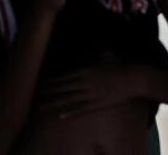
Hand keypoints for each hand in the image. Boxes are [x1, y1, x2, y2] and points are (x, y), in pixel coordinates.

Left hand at [35, 64, 149, 118]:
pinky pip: (81, 109)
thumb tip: (88, 52)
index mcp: (85, 70)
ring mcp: (90, 95)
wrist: (133, 79)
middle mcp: (85, 83)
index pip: (63, 77)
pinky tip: (60, 115)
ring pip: (68, 100)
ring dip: (54, 104)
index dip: (50, 82)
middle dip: (47, 93)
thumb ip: (93, 56)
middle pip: (62, 89)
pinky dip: (70, 113)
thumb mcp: (104, 57)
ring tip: (42, 108)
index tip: (39, 84)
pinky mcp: (97, 104)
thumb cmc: (120, 66)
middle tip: (34, 97)